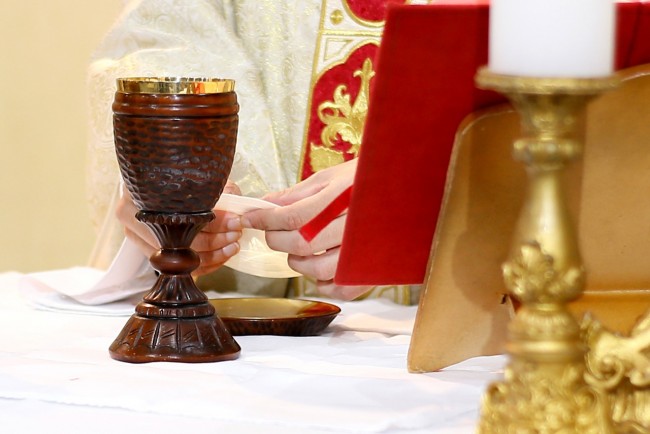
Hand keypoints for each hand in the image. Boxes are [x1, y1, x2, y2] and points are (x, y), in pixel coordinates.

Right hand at [115, 181, 242, 275]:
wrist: (158, 181)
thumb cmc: (178, 177)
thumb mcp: (197, 176)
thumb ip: (217, 189)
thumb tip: (235, 211)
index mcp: (141, 194)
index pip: (184, 216)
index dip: (214, 221)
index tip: (235, 220)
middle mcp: (132, 217)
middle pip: (180, 241)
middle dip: (215, 240)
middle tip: (236, 234)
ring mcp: (137, 237)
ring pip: (179, 259)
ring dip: (212, 256)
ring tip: (232, 245)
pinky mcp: (148, 252)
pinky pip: (178, 268)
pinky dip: (203, 265)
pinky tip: (221, 256)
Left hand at [240, 159, 370, 299]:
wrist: (410, 191)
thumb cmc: (371, 180)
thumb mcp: (334, 177)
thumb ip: (299, 193)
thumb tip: (267, 203)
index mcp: (343, 197)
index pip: (293, 215)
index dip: (265, 219)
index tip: (250, 218)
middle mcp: (356, 225)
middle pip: (302, 244)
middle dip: (277, 240)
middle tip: (272, 233)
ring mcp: (367, 250)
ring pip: (320, 270)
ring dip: (298, 264)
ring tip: (296, 252)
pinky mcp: (375, 269)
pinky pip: (343, 288)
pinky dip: (325, 285)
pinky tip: (320, 271)